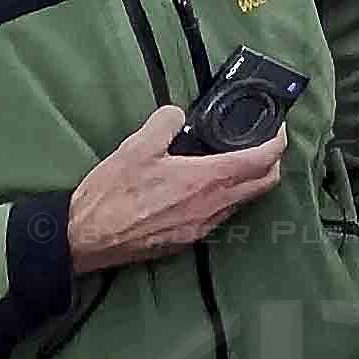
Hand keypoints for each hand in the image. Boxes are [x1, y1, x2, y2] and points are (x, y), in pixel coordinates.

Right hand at [67, 107, 286, 272]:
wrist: (81, 241)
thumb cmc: (108, 196)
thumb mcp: (136, 147)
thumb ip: (165, 123)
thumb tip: (177, 115)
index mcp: (206, 181)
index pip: (263, 160)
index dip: (277, 141)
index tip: (276, 129)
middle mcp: (212, 207)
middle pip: (264, 184)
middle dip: (271, 163)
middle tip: (260, 145)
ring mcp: (201, 228)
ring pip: (243, 203)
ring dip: (248, 183)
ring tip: (233, 163)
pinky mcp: (186, 242)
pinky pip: (220, 217)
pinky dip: (225, 199)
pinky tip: (205, 189)